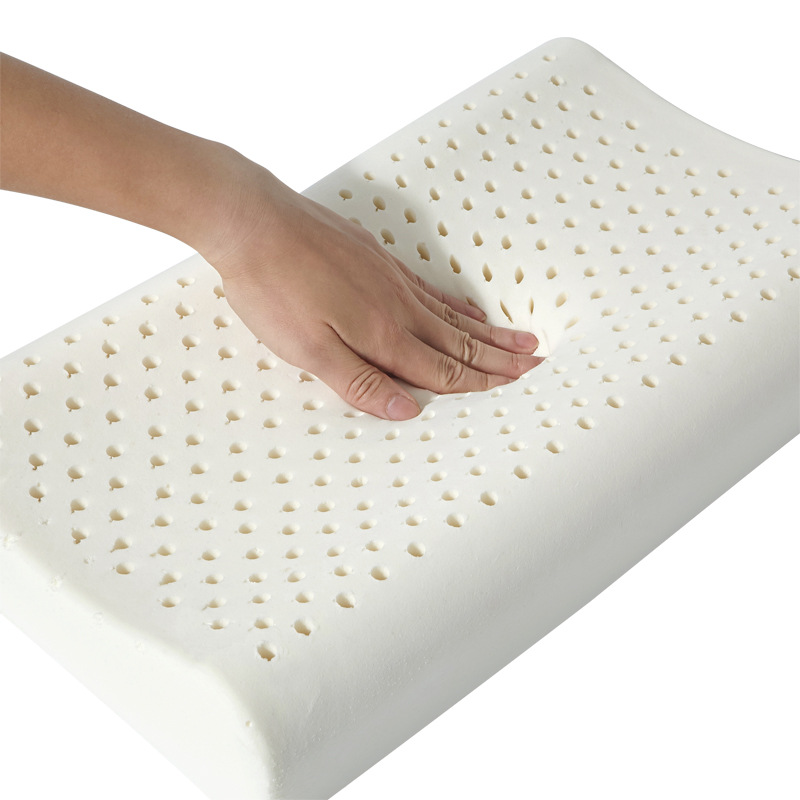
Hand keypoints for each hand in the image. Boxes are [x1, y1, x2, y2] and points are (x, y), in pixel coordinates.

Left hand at [205, 162, 544, 419]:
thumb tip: (405, 411)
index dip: (481, 383)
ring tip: (520, 339)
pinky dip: (457, 302)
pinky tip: (465, 305)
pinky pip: (431, 288)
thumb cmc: (272, 286)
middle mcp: (396, 305)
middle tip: (537, 364)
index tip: (515, 386)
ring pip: (452, 313)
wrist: (251, 218)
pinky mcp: (377, 259)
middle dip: (499, 358)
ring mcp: (390, 279)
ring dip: (488, 331)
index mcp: (383, 334)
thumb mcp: (307, 349)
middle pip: (459, 340)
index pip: (442, 369)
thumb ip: (359, 382)